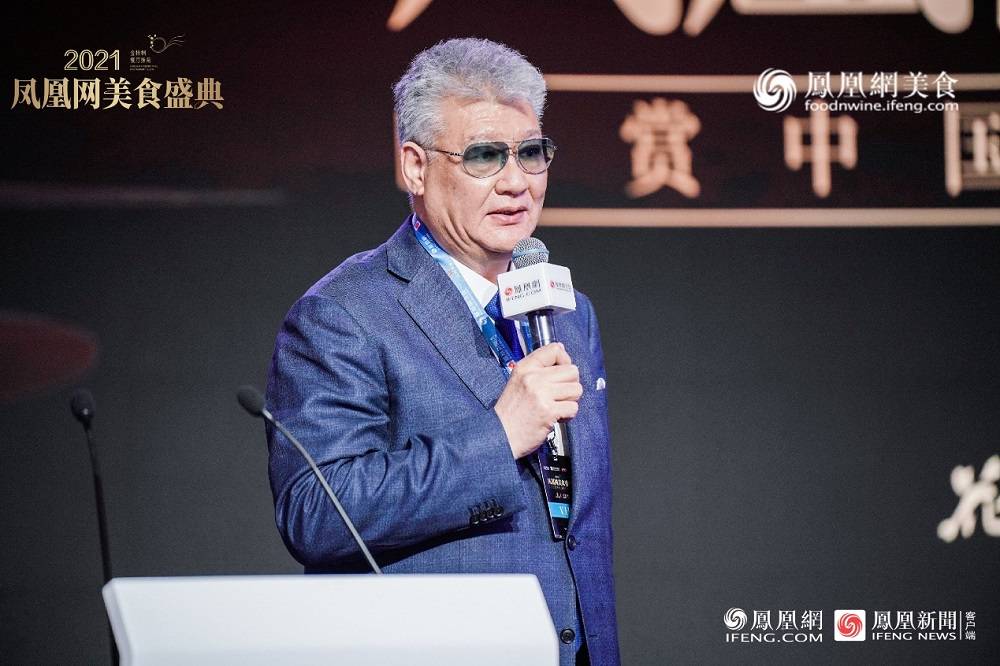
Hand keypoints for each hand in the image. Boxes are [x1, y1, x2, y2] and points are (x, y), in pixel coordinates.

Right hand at [494, 343, 581, 458]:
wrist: (500, 435)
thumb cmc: (511, 411)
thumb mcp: (518, 380)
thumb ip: (538, 366)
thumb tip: (561, 349)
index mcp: (525, 367)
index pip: (555, 349)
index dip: (565, 360)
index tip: (561, 373)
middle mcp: (534, 378)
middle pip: (572, 370)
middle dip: (570, 384)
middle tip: (559, 395)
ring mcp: (542, 394)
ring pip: (576, 389)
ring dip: (570, 400)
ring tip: (556, 406)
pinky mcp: (549, 411)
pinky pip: (573, 408)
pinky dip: (567, 415)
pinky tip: (555, 417)